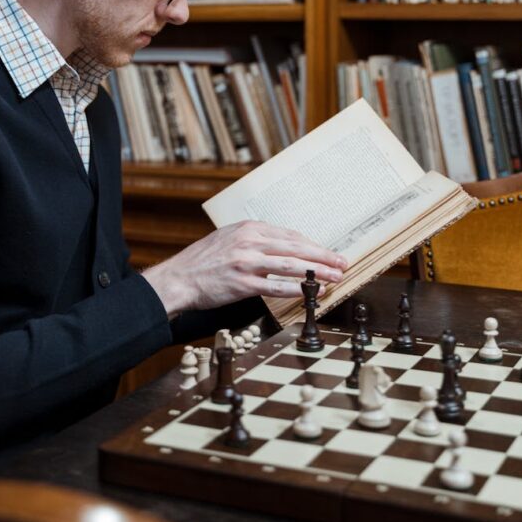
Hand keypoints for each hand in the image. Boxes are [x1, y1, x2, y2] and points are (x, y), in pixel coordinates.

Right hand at [141, 220, 347, 317]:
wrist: (179, 278)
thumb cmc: (204, 260)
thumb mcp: (229, 238)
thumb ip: (256, 240)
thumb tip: (284, 247)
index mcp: (249, 228)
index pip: (290, 236)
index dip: (313, 246)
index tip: (328, 253)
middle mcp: (249, 242)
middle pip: (295, 248)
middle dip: (323, 256)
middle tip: (342, 263)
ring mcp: (246, 262)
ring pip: (290, 265)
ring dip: (316, 272)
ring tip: (334, 278)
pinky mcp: (242, 284)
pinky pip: (275, 286)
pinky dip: (296, 289)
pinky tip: (310, 293)